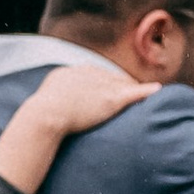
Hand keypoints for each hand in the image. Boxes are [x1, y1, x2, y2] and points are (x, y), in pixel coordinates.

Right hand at [0, 66, 155, 193]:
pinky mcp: (110, 97)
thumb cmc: (36, 120)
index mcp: (67, 74)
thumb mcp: (41, 107)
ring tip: (145, 95)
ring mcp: (99, 84)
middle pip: (109, 76)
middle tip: (131, 92)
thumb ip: (47, 107)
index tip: (108, 90)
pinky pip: (133, 92)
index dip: (102, 83)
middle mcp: (85, 73)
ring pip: (122, 83)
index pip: (91, 75)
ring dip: (133, 89)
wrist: (43, 117)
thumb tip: (38, 119)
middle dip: (119, 84)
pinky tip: (157, 91)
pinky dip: (145, 91)